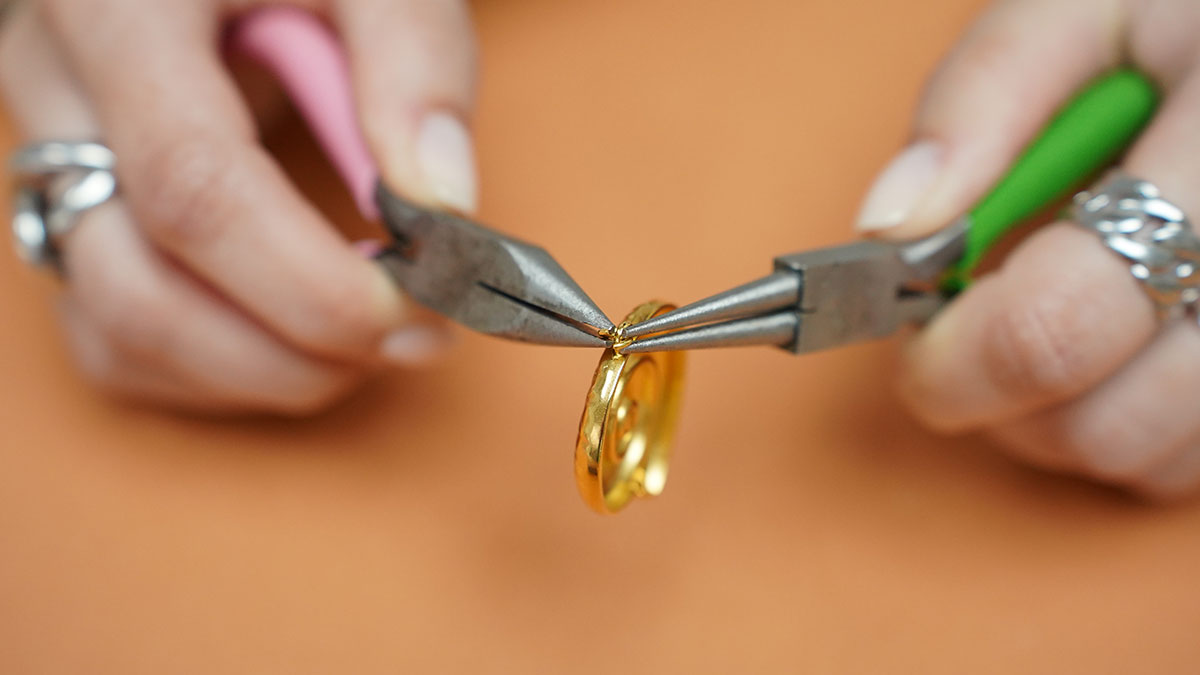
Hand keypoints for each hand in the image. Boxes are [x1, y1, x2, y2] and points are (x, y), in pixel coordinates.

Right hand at [0, 0, 476, 413]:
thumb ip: (416, 63)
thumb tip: (442, 209)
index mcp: (119, 15)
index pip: (191, 183)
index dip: (306, 279)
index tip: (416, 308)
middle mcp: (57, 98)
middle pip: (141, 284)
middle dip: (295, 348)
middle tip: (419, 338)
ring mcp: (52, 163)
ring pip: (122, 332)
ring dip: (263, 374)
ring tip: (374, 343)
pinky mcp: (70, 211)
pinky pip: (116, 342)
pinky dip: (219, 374)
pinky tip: (303, 344)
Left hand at [855, 0, 1199, 497]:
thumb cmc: (1186, 18)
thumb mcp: (1085, 9)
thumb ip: (981, 102)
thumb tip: (890, 226)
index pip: (1054, 328)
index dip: (953, 356)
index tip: (913, 333)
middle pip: (1101, 425)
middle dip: (996, 395)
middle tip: (973, 325)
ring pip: (1143, 458)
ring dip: (1056, 416)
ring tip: (1052, 314)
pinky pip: (1184, 460)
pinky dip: (1123, 422)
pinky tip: (1116, 340)